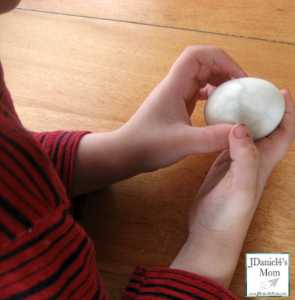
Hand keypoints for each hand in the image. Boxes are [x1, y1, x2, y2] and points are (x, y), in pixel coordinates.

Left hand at [118, 45, 246, 171]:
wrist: (127, 154)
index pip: (196, 55)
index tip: (237, 77)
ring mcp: (175, 97)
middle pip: (203, 64)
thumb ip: (212, 138)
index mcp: (174, 86)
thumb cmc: (148, 144)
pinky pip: (198, 94)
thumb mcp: (182, 142)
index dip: (220, 58)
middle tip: (242, 89)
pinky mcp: (177, 108)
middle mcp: (175, 87)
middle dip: (224, 71)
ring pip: (201, 79)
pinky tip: (219, 108)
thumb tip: (240, 131)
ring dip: (219, 83)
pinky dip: (212, 97)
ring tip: (235, 97)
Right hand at [170, 90, 294, 287]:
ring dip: (246, 116)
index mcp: (263, 163)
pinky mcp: (222, 164)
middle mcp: (254, 160)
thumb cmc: (229, 215)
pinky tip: (220, 121)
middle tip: (254, 89)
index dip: (287, 112)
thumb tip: (241, 126)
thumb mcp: (240, 187)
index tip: (282, 91)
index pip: (283, 133)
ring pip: (247, 133)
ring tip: (236, 99)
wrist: (210, 231)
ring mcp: (237, 162)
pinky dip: (227, 128)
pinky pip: (229, 140)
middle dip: (265, 108)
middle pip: (267, 129)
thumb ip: (244, 157)